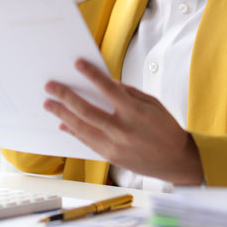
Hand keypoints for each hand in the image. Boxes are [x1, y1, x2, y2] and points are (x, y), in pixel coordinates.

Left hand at [44, 59, 203, 185]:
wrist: (176, 161)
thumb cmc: (166, 129)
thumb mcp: (152, 104)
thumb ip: (127, 93)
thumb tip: (106, 84)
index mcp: (135, 112)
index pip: (109, 89)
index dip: (92, 75)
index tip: (78, 64)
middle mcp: (123, 130)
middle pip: (87, 111)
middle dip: (65, 97)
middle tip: (50, 87)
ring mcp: (115, 145)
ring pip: (82, 128)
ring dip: (63, 115)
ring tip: (50, 104)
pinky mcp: (111, 157)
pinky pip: (87, 142)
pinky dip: (74, 131)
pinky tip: (64, 123)